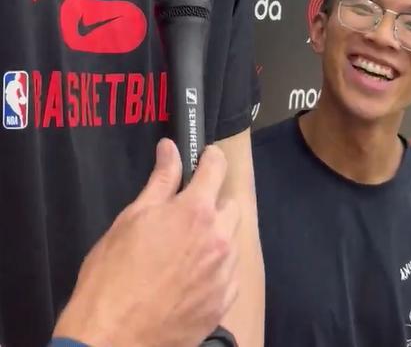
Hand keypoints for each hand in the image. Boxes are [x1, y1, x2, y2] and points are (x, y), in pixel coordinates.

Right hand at [53, 139, 239, 346]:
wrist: (113, 339)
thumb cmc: (114, 274)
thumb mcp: (132, 218)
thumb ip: (160, 180)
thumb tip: (171, 148)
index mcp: (196, 211)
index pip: (218, 167)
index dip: (210, 158)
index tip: (203, 159)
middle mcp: (219, 239)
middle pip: (231, 205)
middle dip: (213, 202)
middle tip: (186, 213)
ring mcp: (224, 274)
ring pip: (232, 240)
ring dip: (216, 236)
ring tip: (185, 249)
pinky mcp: (223, 303)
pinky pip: (229, 274)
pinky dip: (216, 268)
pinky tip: (191, 276)